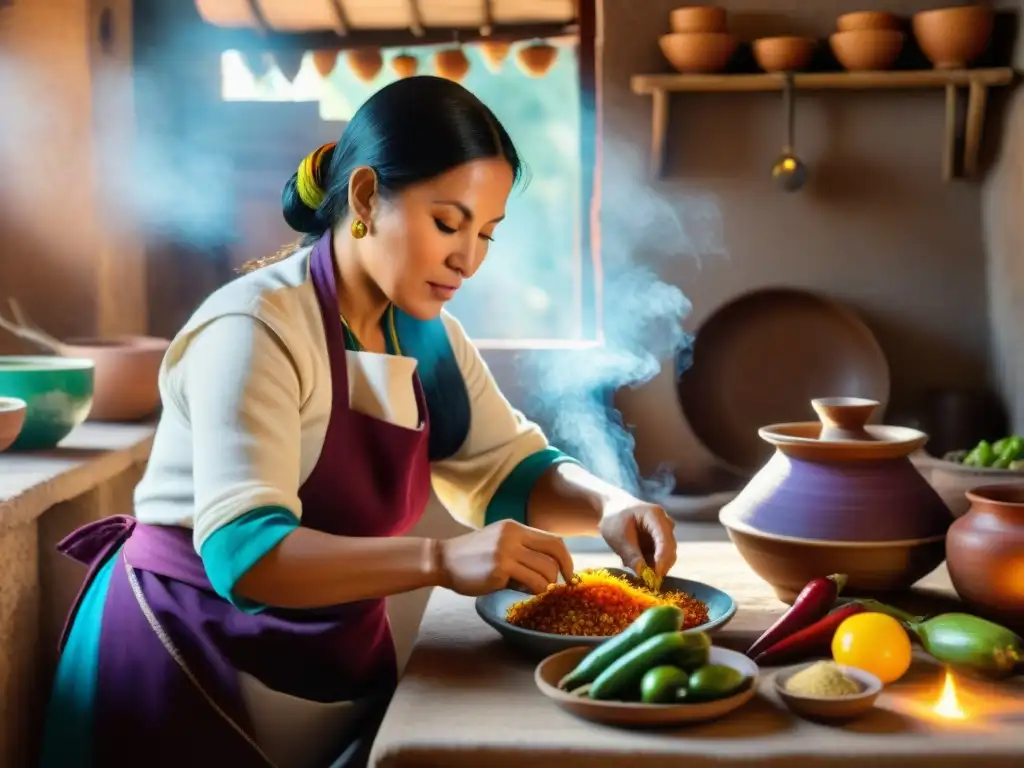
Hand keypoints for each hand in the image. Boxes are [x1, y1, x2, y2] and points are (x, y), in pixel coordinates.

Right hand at [436, 520, 574, 595]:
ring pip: (545, 572)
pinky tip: (518, 591)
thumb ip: (523, 547)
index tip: (568, 574)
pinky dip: (531, 591)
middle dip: (560, 574)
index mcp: (515, 528)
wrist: (443, 561)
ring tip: (531, 590)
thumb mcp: (500, 541)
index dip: (566, 559)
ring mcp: (506, 552)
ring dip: (544, 586)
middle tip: (556, 587)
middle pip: (553, 555)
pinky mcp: (499, 570)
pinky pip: (531, 584)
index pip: (554, 540)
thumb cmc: (474, 556)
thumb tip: (553, 566)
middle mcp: (513, 536)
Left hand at [599, 499, 676, 578]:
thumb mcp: (618, 537)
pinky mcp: (662, 541)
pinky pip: (660, 557)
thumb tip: (643, 574)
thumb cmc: (614, 519)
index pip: (665, 540)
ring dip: (651, 566)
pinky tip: (633, 561)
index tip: (654, 578)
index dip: (662, 560)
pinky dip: (649, 563)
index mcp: (655, 516)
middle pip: (669, 550)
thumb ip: (631, 555)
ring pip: (666, 556)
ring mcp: (666, 532)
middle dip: (657, 567)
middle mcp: (666, 523)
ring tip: (631, 564)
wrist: (613, 509)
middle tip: (641, 580)